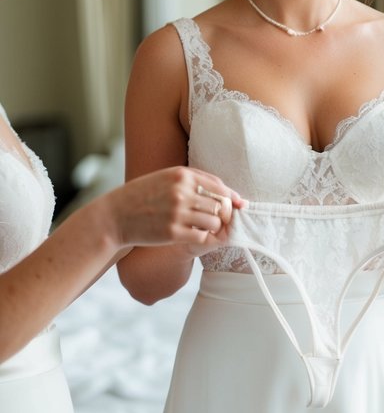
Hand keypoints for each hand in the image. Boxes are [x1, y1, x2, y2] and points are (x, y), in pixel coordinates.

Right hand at [108, 167, 244, 250]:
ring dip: (214, 228)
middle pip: (221, 205)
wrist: (115, 216)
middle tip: (220, 221)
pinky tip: (194, 235)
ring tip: (204, 227)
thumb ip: (196, 182)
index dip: (232, 198)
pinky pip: (202, 237)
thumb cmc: (145, 196)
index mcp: (181, 175)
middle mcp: (181, 191)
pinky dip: (203, 238)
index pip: (220, 186)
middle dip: (225, 215)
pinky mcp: (172, 232)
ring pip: (215, 222)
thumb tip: (232, 195)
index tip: (238, 206)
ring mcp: (177, 212)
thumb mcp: (166, 178)